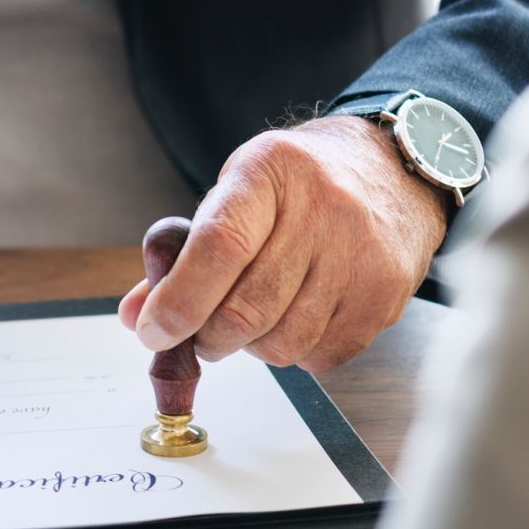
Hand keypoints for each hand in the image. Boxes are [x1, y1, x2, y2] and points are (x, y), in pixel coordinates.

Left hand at [118, 117, 446, 372]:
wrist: (393, 172)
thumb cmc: (300, 187)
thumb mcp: (236, 196)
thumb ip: (184, 256)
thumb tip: (135, 317)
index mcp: (268, 172)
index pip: (219, 246)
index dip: (179, 301)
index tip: (154, 332)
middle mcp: (322, 207)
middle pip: (248, 308)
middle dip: (210, 337)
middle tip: (203, 334)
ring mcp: (360, 251)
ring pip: (283, 342)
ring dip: (254, 347)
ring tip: (257, 319)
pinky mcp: (385, 293)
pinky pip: (322, 356)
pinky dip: (297, 353)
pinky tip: (297, 319)